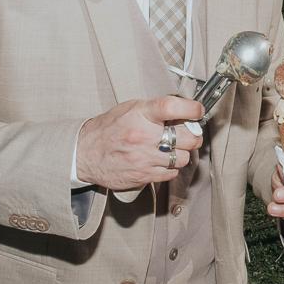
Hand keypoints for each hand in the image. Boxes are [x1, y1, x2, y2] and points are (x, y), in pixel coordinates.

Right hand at [75, 96, 204, 190]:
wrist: (85, 153)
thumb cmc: (109, 129)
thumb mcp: (130, 109)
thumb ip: (155, 109)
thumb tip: (184, 110)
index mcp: (140, 114)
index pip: (172, 107)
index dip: (192, 108)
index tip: (198, 110)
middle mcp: (143, 136)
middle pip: (188, 138)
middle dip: (193, 135)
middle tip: (188, 133)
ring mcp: (144, 158)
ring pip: (183, 158)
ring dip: (182, 153)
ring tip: (171, 148)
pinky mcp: (143, 176)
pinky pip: (171, 173)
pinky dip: (171, 167)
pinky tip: (161, 160)